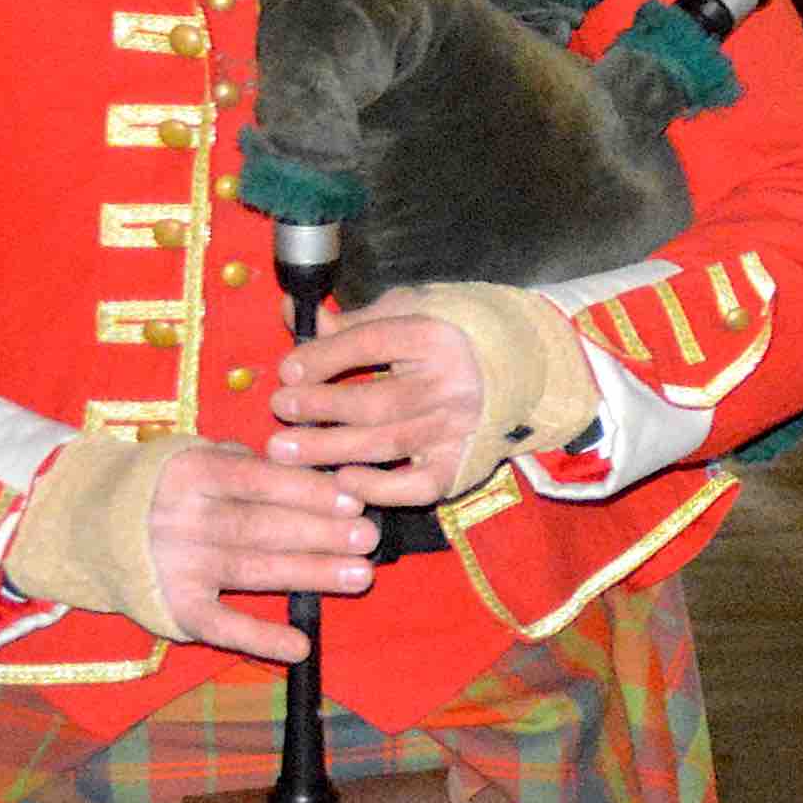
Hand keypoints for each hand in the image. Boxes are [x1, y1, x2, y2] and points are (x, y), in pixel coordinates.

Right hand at [143, 443, 382, 664]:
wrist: (89, 524)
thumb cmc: (169, 486)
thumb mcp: (199, 457)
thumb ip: (249, 463)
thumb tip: (313, 467)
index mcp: (192, 474)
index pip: (257, 481)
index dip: (307, 491)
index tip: (353, 500)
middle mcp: (181, 520)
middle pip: (261, 527)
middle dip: (320, 533)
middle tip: (368, 538)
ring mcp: (177, 565)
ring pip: (251, 570)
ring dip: (309, 574)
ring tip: (361, 576)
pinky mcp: (173, 605)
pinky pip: (219, 625)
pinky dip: (258, 638)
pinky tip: (300, 646)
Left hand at [264, 309, 492, 507]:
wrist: (523, 368)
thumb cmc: (452, 336)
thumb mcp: (408, 312)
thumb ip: (351, 321)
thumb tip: (294, 313)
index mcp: (436, 337)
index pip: (370, 344)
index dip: (323, 358)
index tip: (287, 370)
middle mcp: (452, 384)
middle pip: (374, 400)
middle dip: (318, 407)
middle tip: (279, 409)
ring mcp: (458, 428)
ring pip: (386, 443)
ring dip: (329, 449)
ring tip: (284, 449)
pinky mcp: (462, 464)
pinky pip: (419, 485)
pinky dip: (380, 489)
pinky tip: (344, 481)